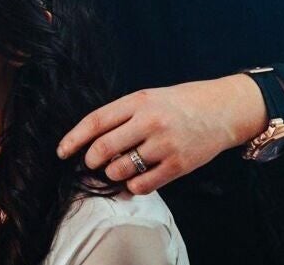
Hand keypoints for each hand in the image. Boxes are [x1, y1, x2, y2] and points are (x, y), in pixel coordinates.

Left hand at [57, 75, 267, 194]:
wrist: (222, 109)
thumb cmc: (179, 103)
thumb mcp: (148, 97)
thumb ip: (122, 115)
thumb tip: (91, 139)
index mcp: (137, 101)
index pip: (96, 121)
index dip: (74, 138)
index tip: (61, 151)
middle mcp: (149, 122)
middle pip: (104, 148)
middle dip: (90, 160)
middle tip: (90, 163)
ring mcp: (164, 145)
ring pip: (121, 169)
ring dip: (112, 174)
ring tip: (116, 170)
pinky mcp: (179, 165)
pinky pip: (144, 184)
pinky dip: (133, 186)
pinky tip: (134, 180)